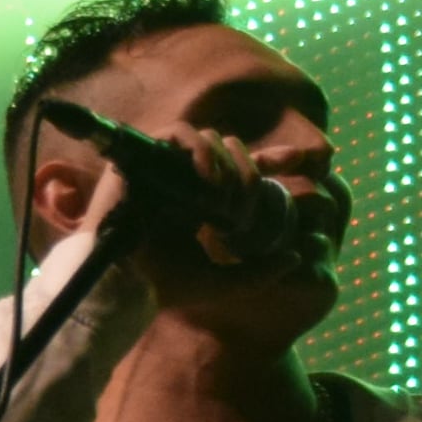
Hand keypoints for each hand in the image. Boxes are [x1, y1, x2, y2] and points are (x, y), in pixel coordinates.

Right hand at [38, 116, 277, 281]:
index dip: (270, 159)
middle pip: (230, 151)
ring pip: (208, 138)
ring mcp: (162, 167)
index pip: (240, 168)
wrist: (123, 289)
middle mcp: (184, 179)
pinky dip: (199, 147)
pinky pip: (176, 132)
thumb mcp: (224, 282)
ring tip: (222, 199)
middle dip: (246, 176)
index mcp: (202, 200)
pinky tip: (209, 177)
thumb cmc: (164, 287)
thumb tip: (297, 257)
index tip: (298, 161)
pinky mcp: (140, 158)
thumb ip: (259, 273)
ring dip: (225, 164)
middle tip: (240, 210)